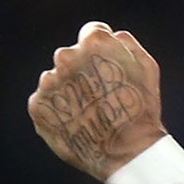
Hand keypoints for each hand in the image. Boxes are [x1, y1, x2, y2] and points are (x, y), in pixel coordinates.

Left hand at [28, 22, 168, 180]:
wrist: (125, 151)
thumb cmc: (140, 107)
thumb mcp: (146, 66)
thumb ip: (125, 42)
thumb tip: (110, 34)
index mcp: (93, 43)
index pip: (91, 32)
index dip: (102, 49)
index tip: (108, 66)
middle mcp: (65, 57)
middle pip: (70, 56)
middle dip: (83, 69)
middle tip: (101, 94)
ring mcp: (49, 83)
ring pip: (56, 79)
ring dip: (69, 90)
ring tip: (90, 112)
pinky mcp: (37, 107)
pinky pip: (47, 101)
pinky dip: (59, 109)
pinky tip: (77, 121)